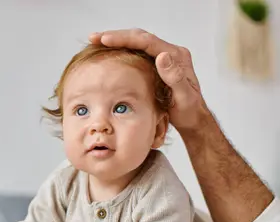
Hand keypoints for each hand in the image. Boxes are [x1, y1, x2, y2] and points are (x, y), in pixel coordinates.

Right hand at [89, 29, 211, 135]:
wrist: (193, 118)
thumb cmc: (189, 111)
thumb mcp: (184, 97)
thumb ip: (175, 77)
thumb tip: (162, 56)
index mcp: (176, 56)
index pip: (147, 41)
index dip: (124, 39)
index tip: (105, 40)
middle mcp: (170, 52)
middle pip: (140, 37)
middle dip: (116, 36)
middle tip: (95, 37)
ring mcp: (164, 58)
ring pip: (137, 42)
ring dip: (117, 41)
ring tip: (96, 42)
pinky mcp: (157, 64)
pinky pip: (137, 51)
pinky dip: (122, 49)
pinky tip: (109, 53)